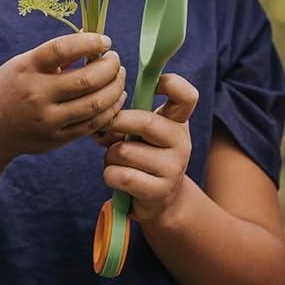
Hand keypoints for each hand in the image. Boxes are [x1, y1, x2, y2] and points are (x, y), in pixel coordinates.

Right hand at [0, 32, 125, 160]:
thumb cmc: (9, 89)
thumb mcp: (23, 65)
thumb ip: (56, 56)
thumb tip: (93, 40)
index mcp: (26, 68)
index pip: (62, 49)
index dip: (90, 42)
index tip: (105, 41)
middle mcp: (36, 94)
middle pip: (87, 80)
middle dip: (110, 67)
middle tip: (115, 60)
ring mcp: (47, 120)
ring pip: (95, 105)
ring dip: (115, 88)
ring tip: (118, 77)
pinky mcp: (56, 139)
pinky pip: (92, 125)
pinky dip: (110, 110)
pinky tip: (114, 98)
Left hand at [101, 72, 196, 224]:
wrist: (158, 201)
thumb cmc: (140, 157)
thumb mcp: (135, 133)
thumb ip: (121, 118)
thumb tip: (98, 115)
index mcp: (177, 122)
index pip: (186, 95)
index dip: (169, 83)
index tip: (151, 86)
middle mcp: (181, 142)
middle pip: (145, 121)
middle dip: (116, 123)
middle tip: (106, 129)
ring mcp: (173, 168)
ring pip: (124, 151)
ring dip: (109, 156)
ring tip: (115, 161)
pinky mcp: (160, 191)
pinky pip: (120, 175)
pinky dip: (109, 175)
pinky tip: (117, 178)